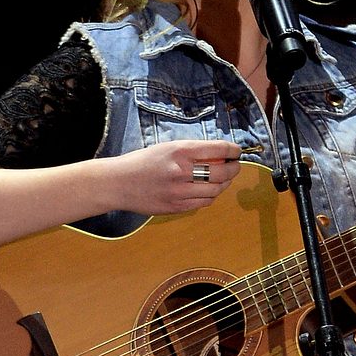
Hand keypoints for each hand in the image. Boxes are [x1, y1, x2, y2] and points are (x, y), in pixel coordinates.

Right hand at [111, 139, 243, 215]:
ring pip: (216, 190)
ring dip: (225, 184)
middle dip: (234, 168)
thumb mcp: (167, 148)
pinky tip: (210, 191)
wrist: (118, 183)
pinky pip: (204, 203)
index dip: (233, 150)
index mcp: (180, 151)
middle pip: (222, 172)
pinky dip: (211, 196)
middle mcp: (181, 171)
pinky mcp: (176, 207)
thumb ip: (191, 151)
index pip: (218, 149)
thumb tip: (219, 154)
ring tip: (225, 179)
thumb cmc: (142, 162)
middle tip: (235, 166)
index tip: (236, 151)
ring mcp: (179, 191)